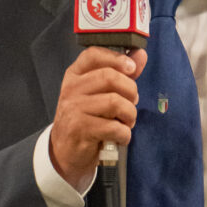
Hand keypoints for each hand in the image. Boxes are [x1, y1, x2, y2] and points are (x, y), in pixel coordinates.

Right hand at [48, 46, 145, 190]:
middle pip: (110, 77)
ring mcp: (73, 109)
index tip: (132, 68)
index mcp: (75, 75)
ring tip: (127, 122)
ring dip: (129, 115)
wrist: (66, 151)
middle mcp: (71, 89)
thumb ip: (121, 73)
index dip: (116, 58)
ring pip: (115, 102)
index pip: (93, 55)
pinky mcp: (80, 129)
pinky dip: (124, 134)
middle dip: (130, 91)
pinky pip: (113, 127)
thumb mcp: (99, 94)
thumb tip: (140, 54)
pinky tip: (120, 137)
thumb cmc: (87, 119)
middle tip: (132, 103)